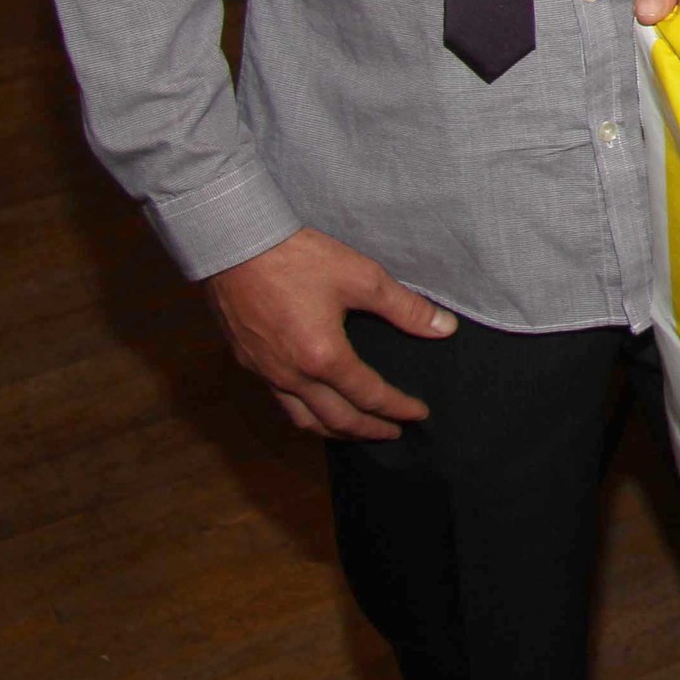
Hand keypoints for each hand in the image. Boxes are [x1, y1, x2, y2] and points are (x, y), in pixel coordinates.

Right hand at [205, 227, 456, 439]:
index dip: (398, 408)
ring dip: (333, 430)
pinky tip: (313, 404)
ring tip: (355, 430)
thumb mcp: (362, 277)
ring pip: (303, 419)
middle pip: (336, 419)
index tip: (419, 415)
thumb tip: (445, 329)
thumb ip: (406, 308)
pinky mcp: (248, 362)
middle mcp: (292, 375)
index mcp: (323, 357)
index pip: (369, 395)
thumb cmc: (299, 259)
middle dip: (368, 430)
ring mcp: (266, 372)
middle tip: (393, 433)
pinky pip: (280, 402)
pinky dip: (305, 413)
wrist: (235, 246)